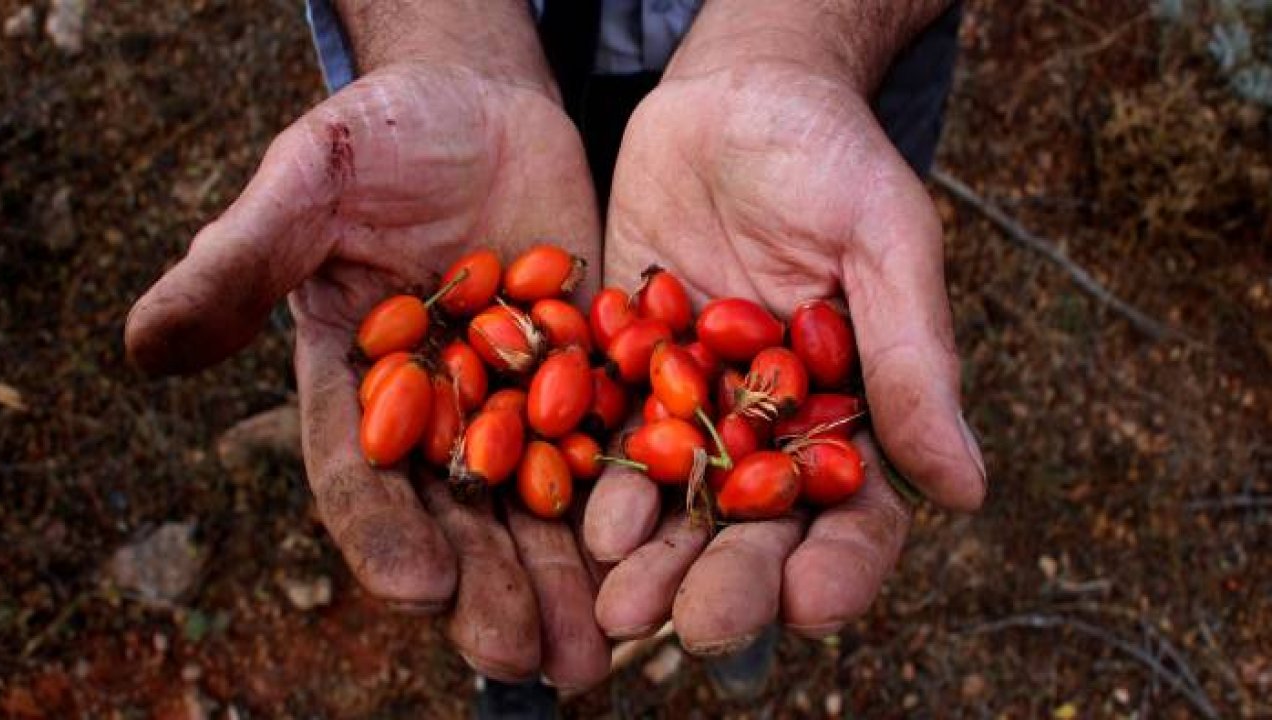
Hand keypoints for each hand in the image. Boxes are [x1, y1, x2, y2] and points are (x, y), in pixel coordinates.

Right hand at [125, 60, 609, 687]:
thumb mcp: (310, 181)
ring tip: (593, 655)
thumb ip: (242, 261)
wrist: (485, 106)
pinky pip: (609, 449)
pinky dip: (629, 507)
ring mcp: (515, 401)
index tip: (420, 588)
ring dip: (564, 582)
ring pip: (537, 507)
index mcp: (355, 386)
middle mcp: (435, 414)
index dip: (384, 534)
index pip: (359, 477)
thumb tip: (140, 347)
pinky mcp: (586, 378)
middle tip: (522, 660)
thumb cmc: (383, 133)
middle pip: (457, 517)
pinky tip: (658, 560)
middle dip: (488, 591)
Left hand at [585, 60, 985, 651]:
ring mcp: (692, 407)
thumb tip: (968, 490)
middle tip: (694, 626)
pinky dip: (594, 482)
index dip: (841, 567)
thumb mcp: (884, 241)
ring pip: (676, 505)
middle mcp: (769, 429)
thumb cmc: (831, 156)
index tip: (815, 603)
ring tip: (621, 598)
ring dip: (652, 557)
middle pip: (755, 531)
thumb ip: (912, 359)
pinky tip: (576, 516)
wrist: (733, 93)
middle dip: (729, 582)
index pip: (858, 515)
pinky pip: (607, 439)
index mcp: (850, 413)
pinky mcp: (625, 372)